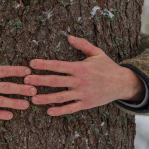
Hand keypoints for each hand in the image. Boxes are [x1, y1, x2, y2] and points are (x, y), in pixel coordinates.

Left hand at [24, 36, 144, 115]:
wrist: (122, 83)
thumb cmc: (107, 66)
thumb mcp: (96, 52)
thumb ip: (82, 44)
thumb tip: (68, 36)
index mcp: (80, 67)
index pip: (58, 65)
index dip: (44, 64)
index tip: (31, 64)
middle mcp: (80, 80)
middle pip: (55, 81)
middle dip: (39, 80)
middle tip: (25, 80)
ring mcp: (82, 93)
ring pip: (61, 96)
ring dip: (46, 98)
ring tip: (32, 98)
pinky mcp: (86, 103)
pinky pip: (71, 108)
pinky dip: (60, 111)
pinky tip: (49, 111)